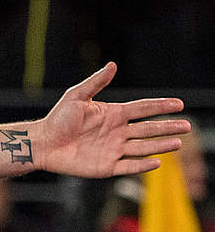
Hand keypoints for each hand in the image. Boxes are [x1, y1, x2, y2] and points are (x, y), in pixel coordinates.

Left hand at [36, 62, 187, 177]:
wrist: (43, 143)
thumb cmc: (58, 118)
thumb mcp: (76, 96)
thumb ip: (96, 82)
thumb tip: (112, 64)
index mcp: (113, 114)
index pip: (142, 109)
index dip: (160, 106)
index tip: (179, 103)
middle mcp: (117, 132)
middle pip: (149, 129)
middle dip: (168, 127)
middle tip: (187, 125)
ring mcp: (114, 149)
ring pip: (144, 147)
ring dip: (161, 145)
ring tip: (178, 142)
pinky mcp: (107, 166)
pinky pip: (130, 166)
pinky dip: (143, 165)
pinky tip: (158, 161)